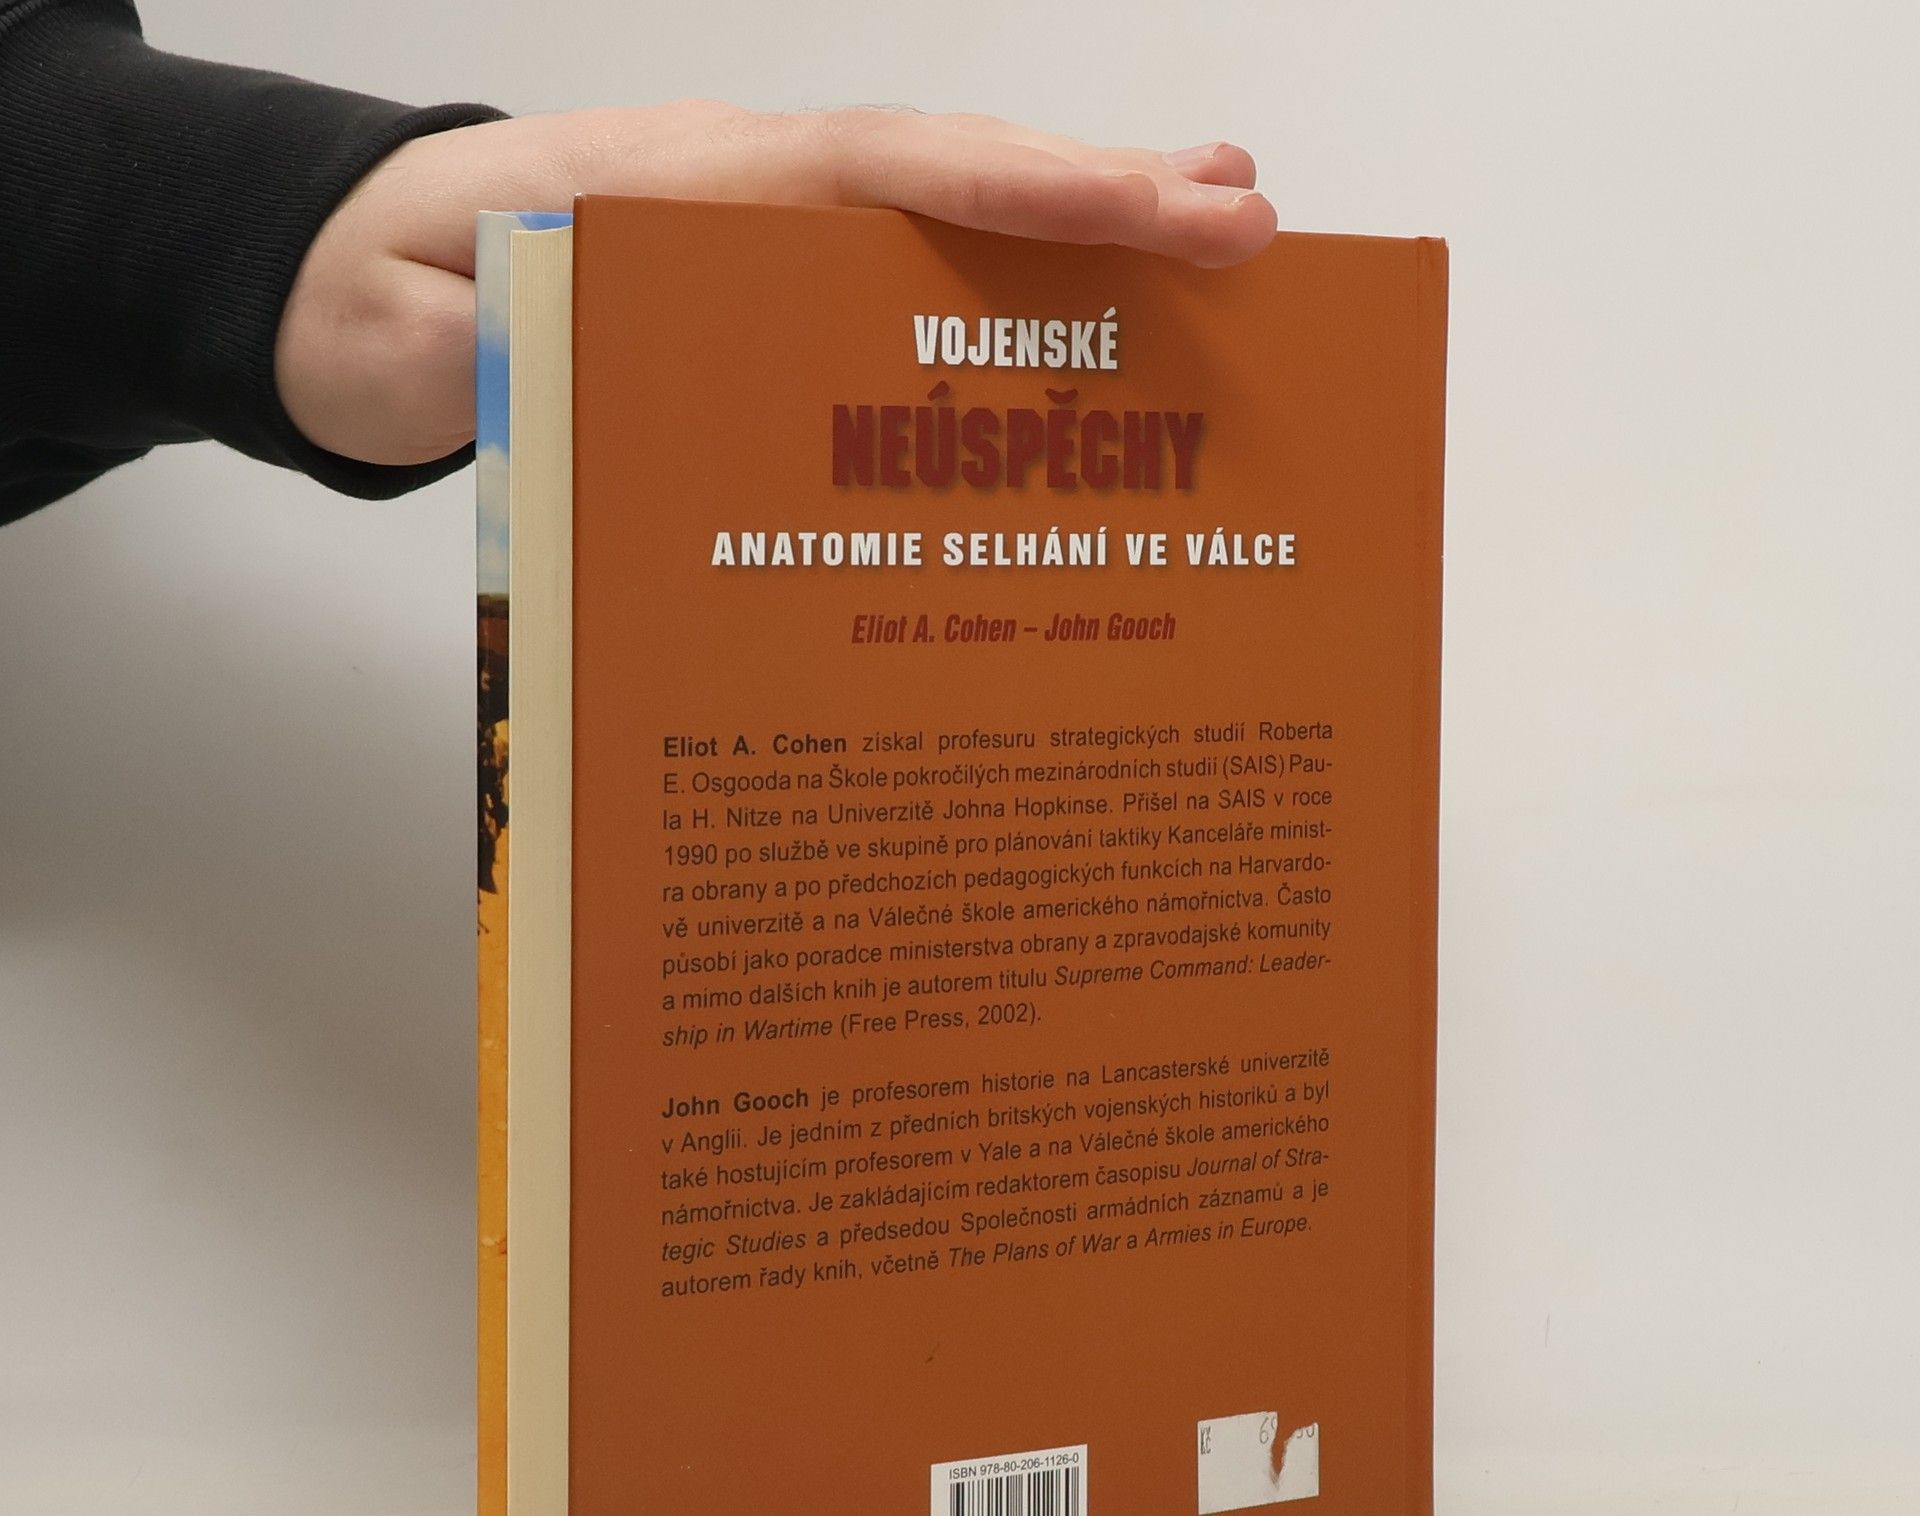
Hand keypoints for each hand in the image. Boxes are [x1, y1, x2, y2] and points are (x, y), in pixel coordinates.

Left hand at [274, 102, 1276, 466]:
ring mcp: (761, 214)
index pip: (874, 177)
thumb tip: (580, 368)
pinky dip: (1004, 251)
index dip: (1019, 195)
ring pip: (940, 197)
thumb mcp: (405, 348)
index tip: (1156, 214)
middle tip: (1247, 220)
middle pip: (942, 169)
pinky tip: (1081, 278)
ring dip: (1076, 208)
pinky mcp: (767, 260)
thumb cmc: (385, 306)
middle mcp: (738, 184)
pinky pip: (903, 246)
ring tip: (1215, 219)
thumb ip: (483, 361)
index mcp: (670, 192)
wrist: (347, 272)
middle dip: (1098, 193)